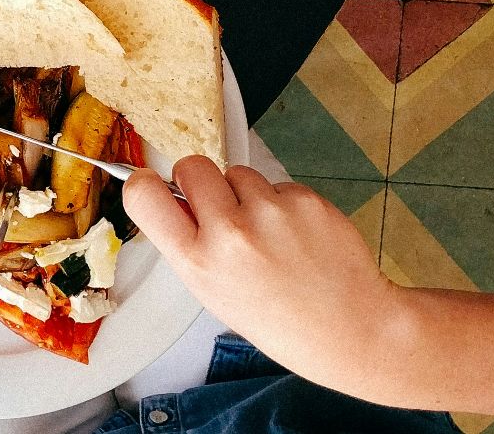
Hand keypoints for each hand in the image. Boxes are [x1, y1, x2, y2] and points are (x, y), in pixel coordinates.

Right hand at [125, 157, 404, 389]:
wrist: (349, 327)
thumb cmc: (279, 318)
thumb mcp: (213, 293)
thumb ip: (190, 245)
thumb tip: (173, 198)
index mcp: (198, 262)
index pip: (144, 195)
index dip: (144, 183)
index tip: (153, 184)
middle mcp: (230, 233)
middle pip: (191, 166)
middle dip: (200, 181)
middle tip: (219, 207)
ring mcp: (270, 212)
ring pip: (238, 173)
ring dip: (246, 193)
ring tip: (268, 234)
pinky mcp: (305, 200)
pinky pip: (277, 184)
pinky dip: (282, 203)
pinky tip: (296, 236)